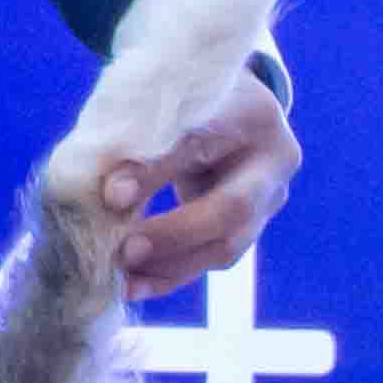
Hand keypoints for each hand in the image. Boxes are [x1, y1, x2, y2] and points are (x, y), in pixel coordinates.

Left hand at [100, 66, 296, 291]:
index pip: (202, 145)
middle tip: (124, 251)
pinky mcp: (251, 227)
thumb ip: (137, 144)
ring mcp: (269, 198)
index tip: (112, 195)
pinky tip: (134, 285)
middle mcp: (273, 160)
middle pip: (233, 209)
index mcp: (251, 113)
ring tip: (122, 280)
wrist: (219, 102)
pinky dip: (171, 274)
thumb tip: (109, 197)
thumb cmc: (179, 97)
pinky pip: (213, 258)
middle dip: (175, 235)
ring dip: (169, 267)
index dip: (156, 173)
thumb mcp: (159, 103)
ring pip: (227, 246)